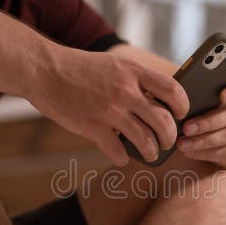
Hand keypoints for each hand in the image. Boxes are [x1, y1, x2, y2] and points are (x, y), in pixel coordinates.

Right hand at [29, 47, 189, 166]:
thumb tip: (160, 101)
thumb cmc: (80, 69)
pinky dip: (124, 158)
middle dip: (170, 137)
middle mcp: (125, 91)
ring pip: (146, 141)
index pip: (173, 90)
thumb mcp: (114, 65)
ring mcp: (109, 111)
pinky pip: (119, 153)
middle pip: (164, 121)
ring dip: (152, 152)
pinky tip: (121, 155)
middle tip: (167, 142)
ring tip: (150, 154)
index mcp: (133, 72)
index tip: (179, 114)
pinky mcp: (93, 128)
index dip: (182, 106)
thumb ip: (136, 80)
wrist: (43, 70)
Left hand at [176, 74, 225, 167]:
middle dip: (207, 122)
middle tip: (186, 128)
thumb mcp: (205, 97)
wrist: (222, 134)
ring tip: (182, 143)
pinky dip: (205, 152)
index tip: (222, 96)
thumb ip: (199, 93)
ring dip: (203, 140)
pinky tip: (189, 151)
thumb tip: (180, 95)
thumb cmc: (207, 108)